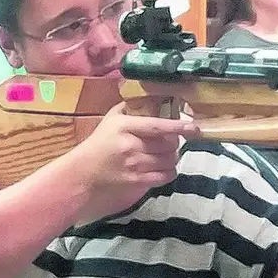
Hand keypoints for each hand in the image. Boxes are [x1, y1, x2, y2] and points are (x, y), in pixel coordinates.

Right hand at [67, 103, 200, 221]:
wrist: (83, 172)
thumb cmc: (99, 143)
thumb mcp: (110, 120)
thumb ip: (131, 108)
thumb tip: (155, 96)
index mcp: (124, 127)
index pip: (157, 126)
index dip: (178, 126)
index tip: (193, 127)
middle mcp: (130, 146)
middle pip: (168, 144)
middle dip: (174, 142)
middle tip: (169, 141)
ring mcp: (134, 165)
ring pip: (169, 160)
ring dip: (172, 157)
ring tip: (164, 154)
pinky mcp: (137, 181)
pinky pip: (165, 176)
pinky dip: (169, 171)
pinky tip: (162, 167)